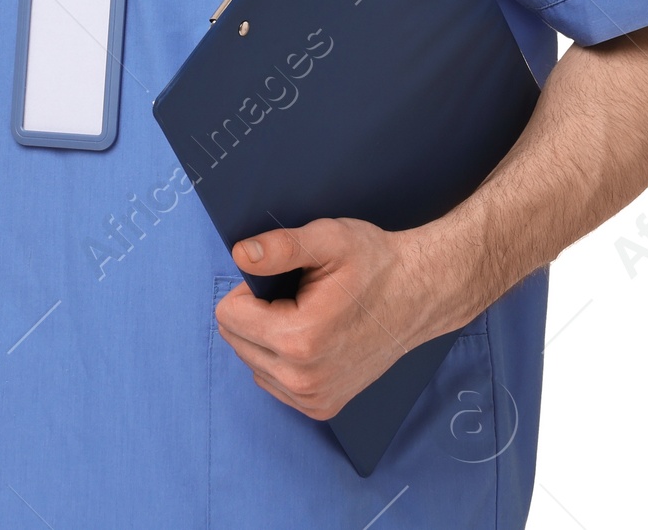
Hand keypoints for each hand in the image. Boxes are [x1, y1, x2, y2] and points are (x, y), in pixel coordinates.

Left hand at [214, 217, 447, 419]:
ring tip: (308, 315)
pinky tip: (313, 337)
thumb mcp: (329, 239)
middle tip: (299, 296)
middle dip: (258, 313)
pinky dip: (282, 358)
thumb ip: (280, 247)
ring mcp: (313, 399)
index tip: (284, 280)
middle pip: (236, 340)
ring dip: (268, 337)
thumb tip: (240, 254)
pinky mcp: (322, 408)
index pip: (228, 316)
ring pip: (253, 362)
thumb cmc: (376, 264)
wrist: (420, 294)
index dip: (250, 288)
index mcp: (299, 340)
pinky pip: (273, 381)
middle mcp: (303, 380)